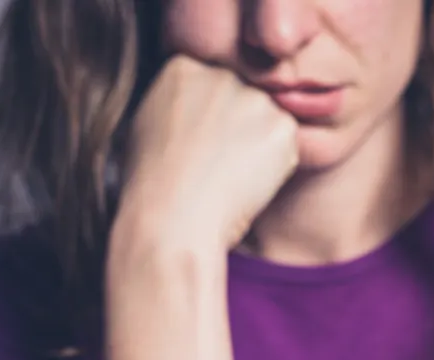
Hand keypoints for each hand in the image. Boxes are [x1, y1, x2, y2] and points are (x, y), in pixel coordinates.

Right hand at [114, 55, 298, 259]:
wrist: (173, 218)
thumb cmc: (152, 186)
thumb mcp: (147, 125)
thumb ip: (177, 104)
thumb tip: (198, 109)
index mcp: (182, 67)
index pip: (211, 85)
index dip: (210, 121)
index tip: (201, 146)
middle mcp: (221, 73)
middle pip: (243, 98)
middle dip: (238, 129)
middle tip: (218, 167)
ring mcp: (254, 97)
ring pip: (267, 121)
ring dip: (258, 148)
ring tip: (229, 178)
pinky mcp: (282, 126)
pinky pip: (286, 145)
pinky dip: (275, 168)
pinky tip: (246, 185)